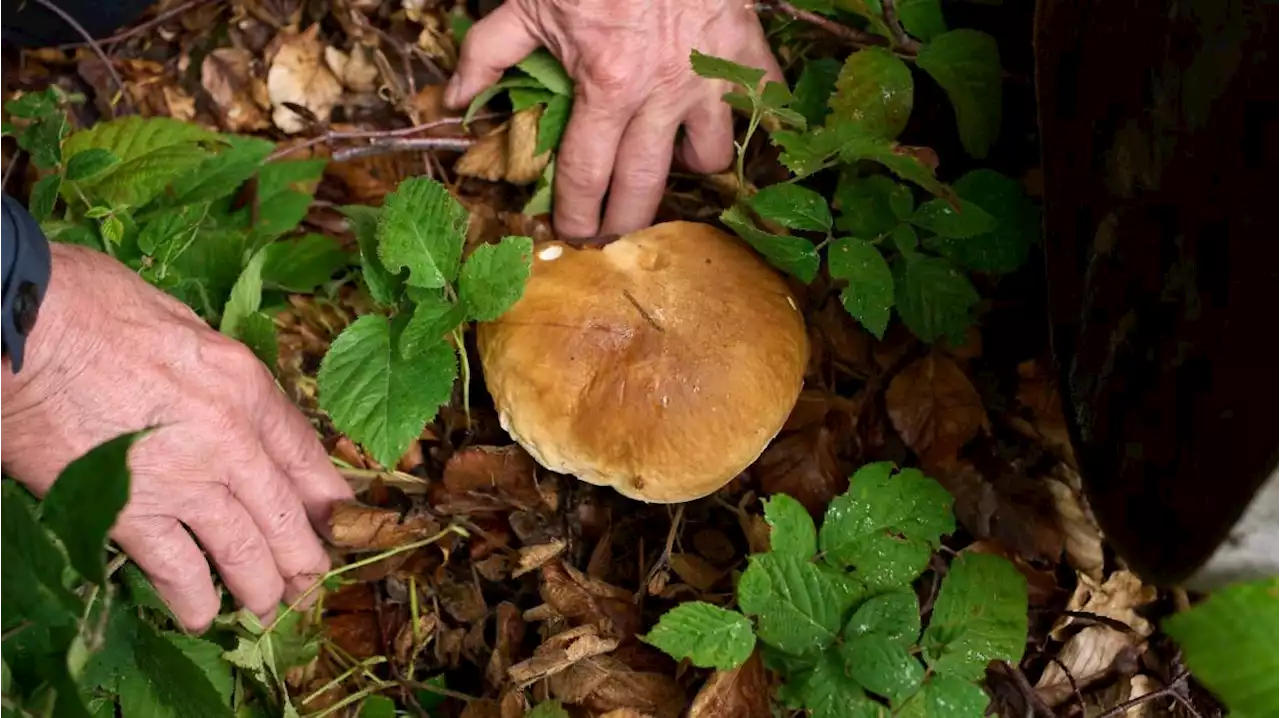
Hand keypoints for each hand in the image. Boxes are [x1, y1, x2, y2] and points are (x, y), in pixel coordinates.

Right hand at [0, 243, 352, 632]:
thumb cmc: (89, 308)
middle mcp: (229, 438)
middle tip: (310, 581)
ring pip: (243, 549)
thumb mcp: (180, 322)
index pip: (304, 451)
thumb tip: (225, 395)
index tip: (338, 519)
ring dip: (259, 586)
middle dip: (302, 555)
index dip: (326, 494)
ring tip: (267, 606)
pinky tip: (200, 617)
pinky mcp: (130, 512)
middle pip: (283, 512)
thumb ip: (214, 370)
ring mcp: (183, 480)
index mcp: (245, 384)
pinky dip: (192, 599)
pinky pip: (176, 569)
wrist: (24, 332)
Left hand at [444, 0, 782, 237]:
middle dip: (625, 223)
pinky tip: (732, 123)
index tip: (572, 234)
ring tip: (671, 164)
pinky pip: (762, 103)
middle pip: (645, 187)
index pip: (587, 175)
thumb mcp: (530, 2)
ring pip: (709, 156)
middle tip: (614, 237)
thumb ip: (489, 52)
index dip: (577, 214)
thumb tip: (455, 97)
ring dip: (688, 169)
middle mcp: (660, 96)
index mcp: (606, 88)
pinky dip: (752, 118)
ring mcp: (708, 78)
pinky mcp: (743, 52)